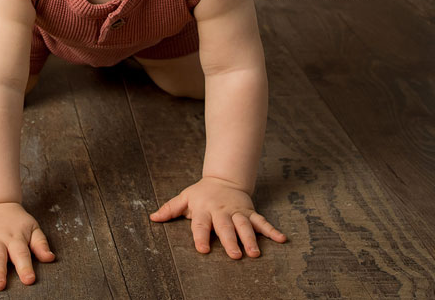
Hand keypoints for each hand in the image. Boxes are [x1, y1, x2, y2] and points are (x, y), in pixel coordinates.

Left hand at [149, 176, 286, 258]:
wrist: (224, 179)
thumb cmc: (201, 194)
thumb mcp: (184, 198)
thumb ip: (170, 209)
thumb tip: (152, 218)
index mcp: (204, 210)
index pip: (201, 225)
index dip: (200, 237)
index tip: (202, 250)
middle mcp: (221, 212)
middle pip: (226, 227)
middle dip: (230, 241)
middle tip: (235, 255)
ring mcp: (237, 212)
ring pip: (245, 226)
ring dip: (251, 239)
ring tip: (255, 253)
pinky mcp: (250, 213)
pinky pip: (262, 222)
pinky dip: (272, 230)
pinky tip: (282, 239)